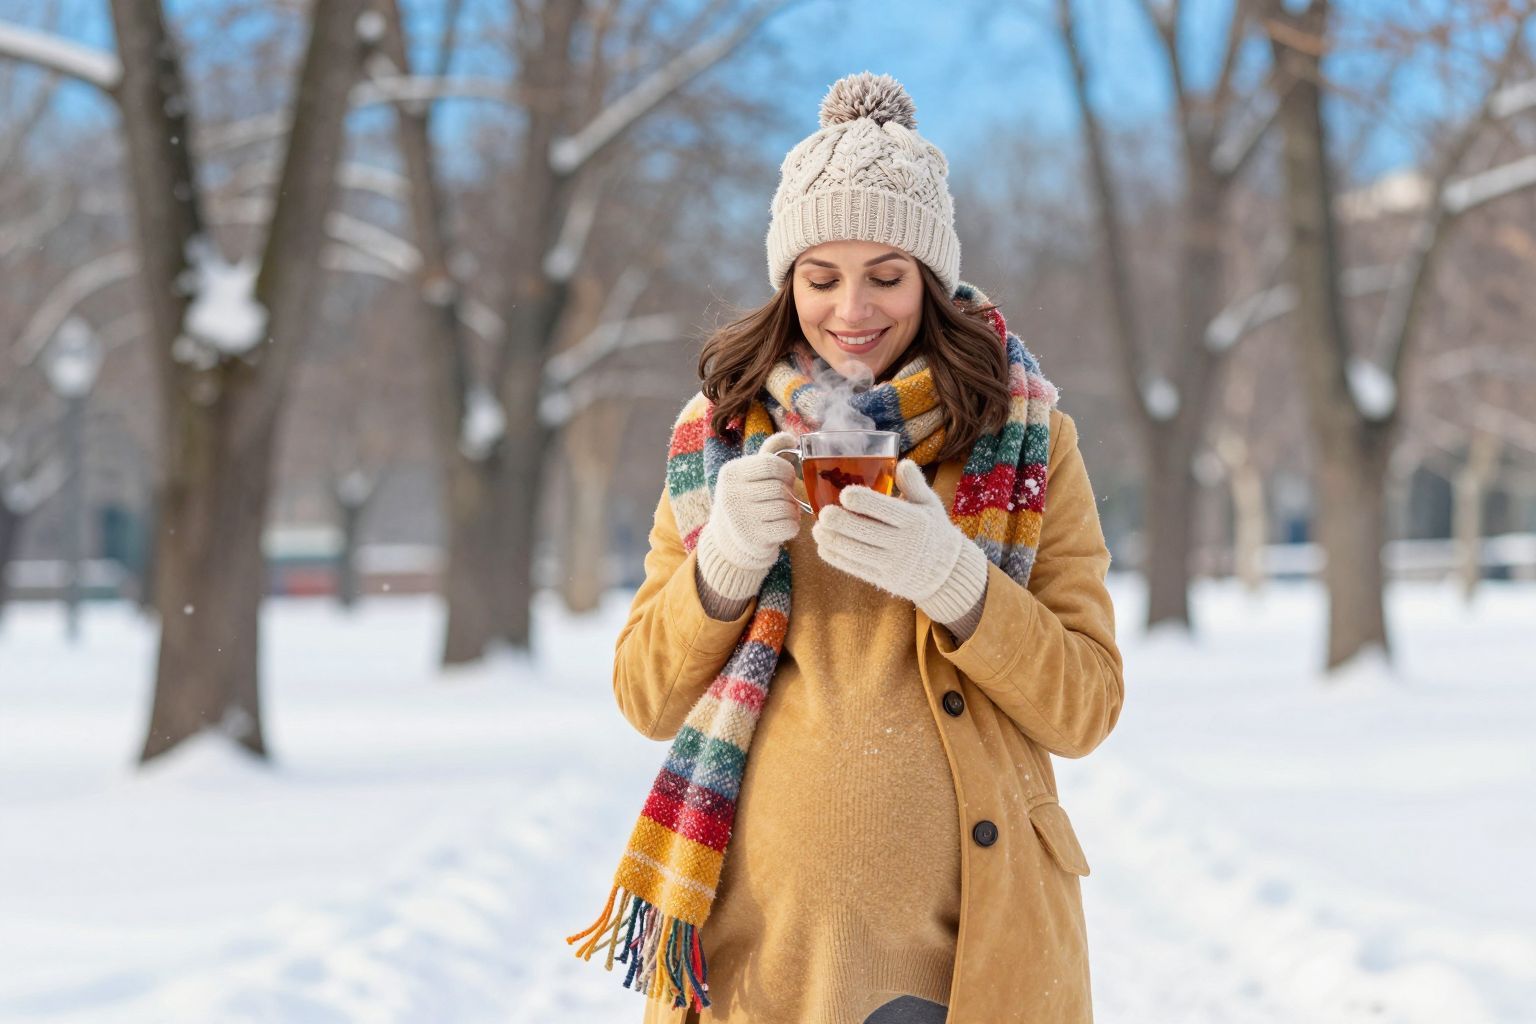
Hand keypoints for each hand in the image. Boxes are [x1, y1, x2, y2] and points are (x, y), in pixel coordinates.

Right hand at [695, 432, 802, 599]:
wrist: (730, 538)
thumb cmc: (746, 498)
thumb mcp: (750, 472)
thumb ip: (770, 452)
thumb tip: (791, 437)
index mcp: (731, 473)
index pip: (770, 464)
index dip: (786, 470)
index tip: (785, 478)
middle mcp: (732, 495)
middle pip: (779, 488)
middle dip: (789, 492)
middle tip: (785, 497)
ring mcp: (742, 518)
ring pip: (786, 508)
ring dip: (792, 510)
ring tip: (784, 511)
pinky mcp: (754, 538)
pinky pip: (789, 527)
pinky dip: (792, 526)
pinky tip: (782, 526)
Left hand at [812, 459, 987, 624]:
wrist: (948, 572)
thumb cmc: (933, 530)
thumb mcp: (930, 504)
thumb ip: (915, 484)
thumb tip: (902, 463)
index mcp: (915, 520)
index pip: (886, 509)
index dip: (863, 501)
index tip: (845, 494)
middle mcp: (904, 543)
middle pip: (866, 532)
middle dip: (841, 523)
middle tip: (823, 513)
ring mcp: (894, 564)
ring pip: (857, 552)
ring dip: (833, 540)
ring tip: (817, 529)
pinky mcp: (885, 580)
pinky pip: (856, 568)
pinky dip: (837, 558)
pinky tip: (824, 547)